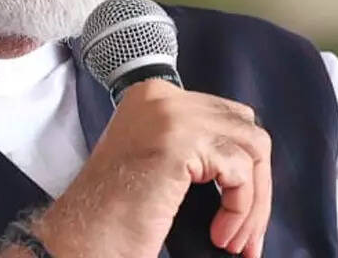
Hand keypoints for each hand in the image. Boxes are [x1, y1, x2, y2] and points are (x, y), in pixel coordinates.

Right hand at [32, 79, 271, 257]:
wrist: (81, 240)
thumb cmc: (115, 216)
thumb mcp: (159, 164)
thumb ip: (195, 148)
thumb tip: (248, 163)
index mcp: (154, 97)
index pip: (225, 116)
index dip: (243, 166)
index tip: (242, 211)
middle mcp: (162, 96)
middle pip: (245, 127)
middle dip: (256, 183)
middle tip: (246, 233)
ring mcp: (171, 114)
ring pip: (253, 147)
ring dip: (254, 202)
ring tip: (234, 240)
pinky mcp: (180, 141)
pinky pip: (241, 170)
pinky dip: (241, 208)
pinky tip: (219, 235)